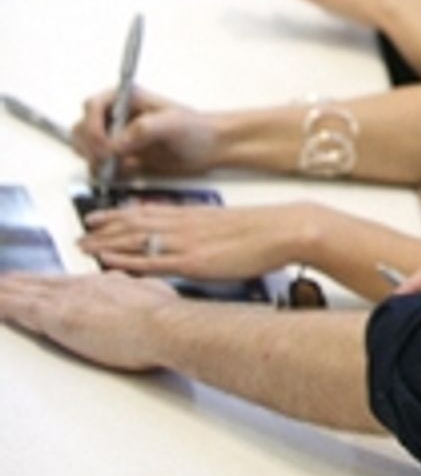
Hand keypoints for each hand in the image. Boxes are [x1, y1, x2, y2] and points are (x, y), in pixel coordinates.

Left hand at [0, 271, 178, 370]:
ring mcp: (68, 300)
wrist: (162, 323)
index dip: (51, 282)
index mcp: (104, 283)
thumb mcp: (151, 295)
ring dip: (7, 291)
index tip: (40, 282)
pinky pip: (21, 309)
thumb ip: (137, 293)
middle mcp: (82, 287)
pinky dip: (3, 305)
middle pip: (44, 284)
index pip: (68, 283)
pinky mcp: (57, 317)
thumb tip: (136, 291)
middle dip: (22, 282)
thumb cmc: (163, 316)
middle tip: (5, 280)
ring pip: (27, 293)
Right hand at [75, 85, 220, 177]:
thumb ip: (142, 129)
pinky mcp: (121, 158)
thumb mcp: (172, 123)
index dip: (92, 125)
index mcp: (126, 99)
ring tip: (115, 167)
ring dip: (94, 160)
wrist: (210, 148)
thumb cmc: (195, 128)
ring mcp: (117, 138)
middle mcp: (117, 117)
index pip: (92, 105)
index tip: (105, 145)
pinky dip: (104, 172)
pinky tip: (124, 172)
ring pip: (86, 148)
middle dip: (89, 145)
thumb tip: (114, 145)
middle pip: (82, 128)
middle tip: (108, 160)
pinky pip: (99, 166)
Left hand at [79, 201, 311, 280]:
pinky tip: (111, 263)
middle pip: (135, 224)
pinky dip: (128, 261)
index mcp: (193, 214)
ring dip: (108, 243)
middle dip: (105, 228)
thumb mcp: (227, 224)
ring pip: (137, 240)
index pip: (148, 212)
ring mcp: (187, 243)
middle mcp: (185, 225)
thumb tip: (190, 236)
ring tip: (84, 247)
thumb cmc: (263, 230)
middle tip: (81, 233)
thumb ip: (203, 229)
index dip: (119, 215)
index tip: (99, 217)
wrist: (283, 229)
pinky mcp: (193, 262)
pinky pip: (153, 262)